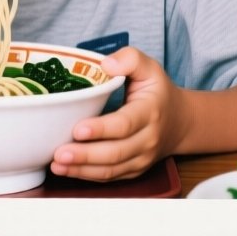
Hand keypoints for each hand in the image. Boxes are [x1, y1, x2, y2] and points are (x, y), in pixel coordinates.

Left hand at [49, 47, 185, 181]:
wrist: (180, 122)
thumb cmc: (157, 92)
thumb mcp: (149, 68)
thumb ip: (129, 59)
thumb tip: (106, 65)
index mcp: (150, 112)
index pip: (125, 124)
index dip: (101, 129)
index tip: (78, 129)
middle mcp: (147, 139)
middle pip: (115, 152)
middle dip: (85, 155)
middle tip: (59, 153)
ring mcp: (141, 158)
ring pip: (111, 169)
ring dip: (82, 169)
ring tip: (57, 164)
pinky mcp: (133, 171)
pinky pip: (110, 177)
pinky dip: (87, 176)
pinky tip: (66, 170)